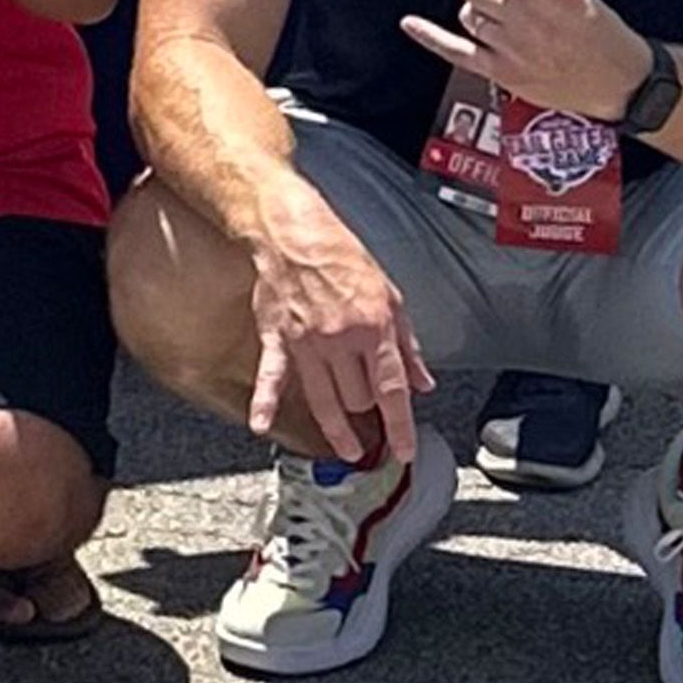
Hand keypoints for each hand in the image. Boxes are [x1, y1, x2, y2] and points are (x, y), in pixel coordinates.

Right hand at [246, 188, 432, 463]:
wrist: (292, 233)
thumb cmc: (341, 257)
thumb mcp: (391, 296)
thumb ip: (407, 344)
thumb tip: (422, 381)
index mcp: (374, 328)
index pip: (392, 391)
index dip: (401, 427)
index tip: (404, 450)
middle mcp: (341, 340)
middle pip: (358, 399)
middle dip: (368, 411)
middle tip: (372, 419)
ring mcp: (306, 342)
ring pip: (323, 399)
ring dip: (337, 430)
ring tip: (347, 449)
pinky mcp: (276, 337)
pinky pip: (271, 376)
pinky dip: (265, 402)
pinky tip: (261, 425)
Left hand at [399, 0, 663, 118]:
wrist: (624, 83)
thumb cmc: (605, 36)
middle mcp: (530, 18)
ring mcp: (514, 47)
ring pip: (467, 14)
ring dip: (478, 11)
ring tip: (505, 20)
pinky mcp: (503, 72)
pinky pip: (455, 50)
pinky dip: (430, 36)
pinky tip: (412, 24)